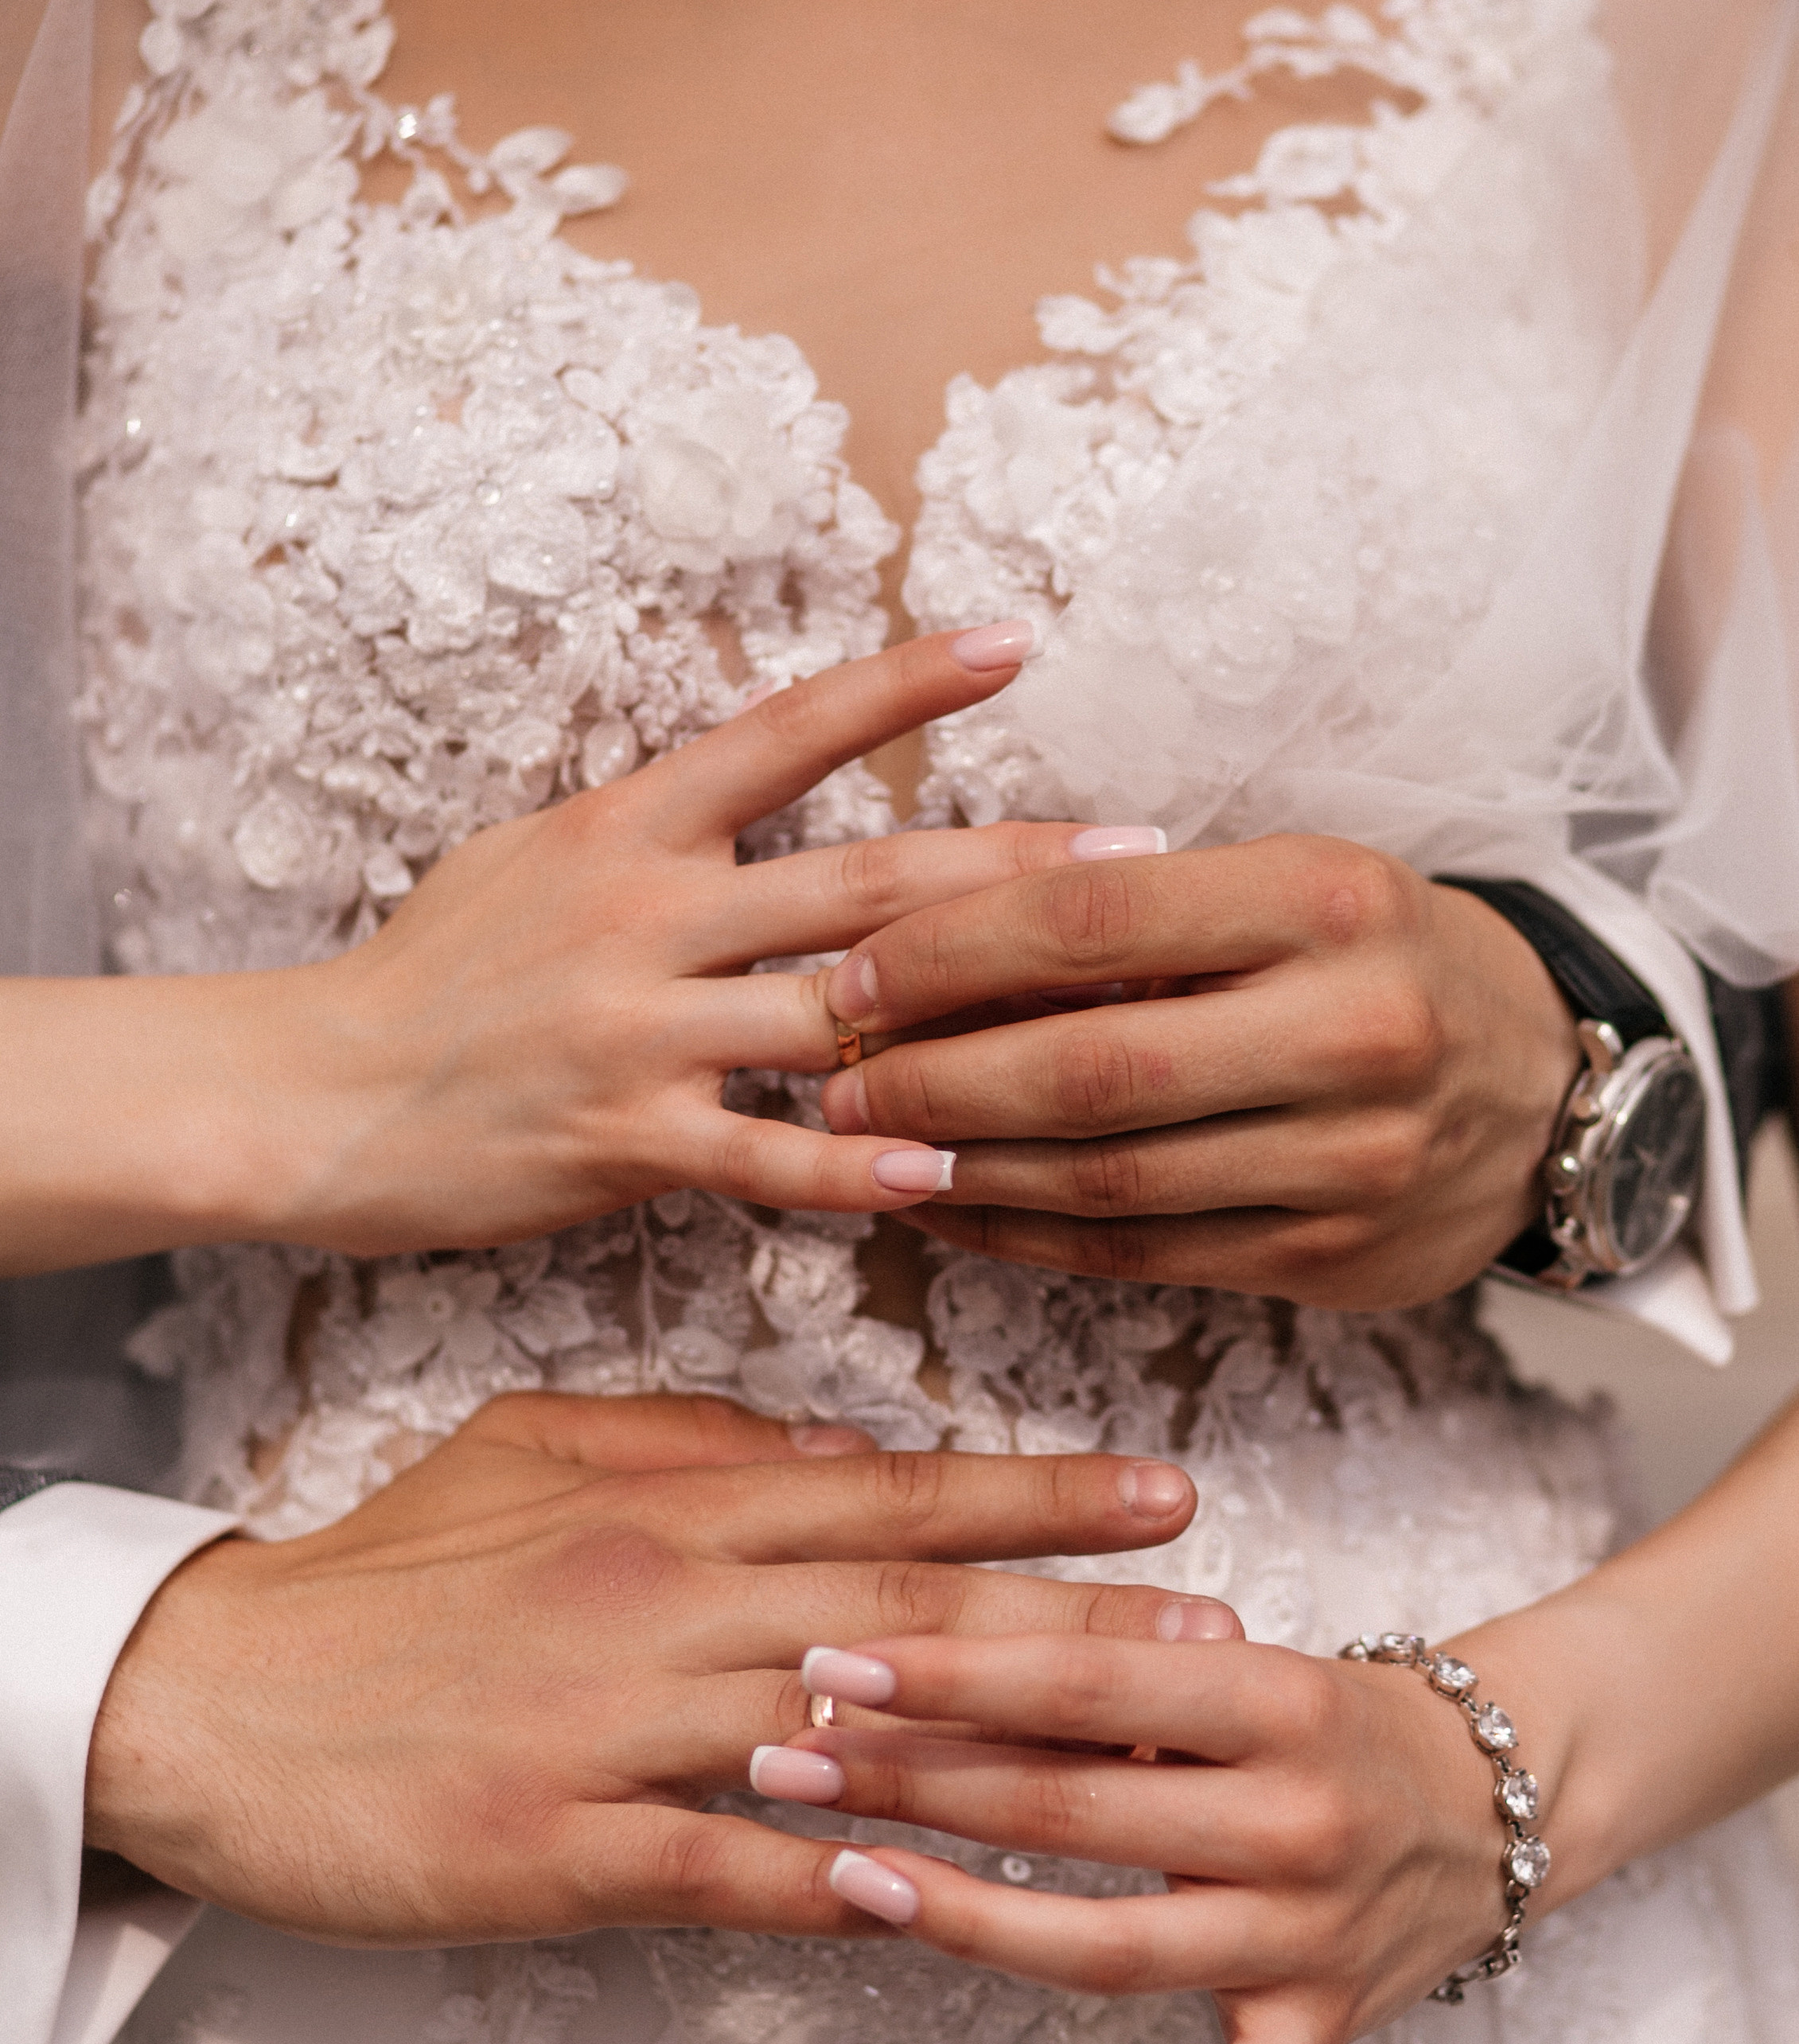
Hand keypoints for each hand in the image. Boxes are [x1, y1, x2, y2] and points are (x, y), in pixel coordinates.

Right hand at [0, 623, 1085, 1272]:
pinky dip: (864, 1170)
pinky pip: (771, 1160)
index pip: (787, 732)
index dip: (905, 685)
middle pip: (865, 882)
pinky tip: (956, 1172)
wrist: (312, 1093)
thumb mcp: (530, 858)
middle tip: (1141, 854)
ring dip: (978, 1022)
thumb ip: (653, 827)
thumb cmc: (430, 976)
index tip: (1017, 641)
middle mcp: (646, 914)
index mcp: (628, 826)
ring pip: (841, 1017)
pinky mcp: (624, 1140)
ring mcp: (639, 1030)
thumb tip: (750, 786)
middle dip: (1013, 869)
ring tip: (1100, 1021)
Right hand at [85, 1389, 1218, 1949]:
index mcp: (671, 1505)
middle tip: (1225, 1634)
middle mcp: (670, 1604)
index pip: (893, 1493)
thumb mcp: (530, 1452)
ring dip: (1013, 1756)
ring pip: (851, 1740)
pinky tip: (945, 1913)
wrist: (219, 1697)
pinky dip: (841, 1889)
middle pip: (916, 1612)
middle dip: (1082, 1623)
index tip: (1167, 1496)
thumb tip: (825, 1447)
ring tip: (1144, 1768)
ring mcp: (621, 1731)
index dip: (1041, 1498)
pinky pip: (732, 1873)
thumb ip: (686, 1441)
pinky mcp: (564, 1851)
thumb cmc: (389, 1573)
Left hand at [768, 1623, 1526, 2043]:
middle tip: (781, 1760)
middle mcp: (1299, 1820)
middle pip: (1076, 1812)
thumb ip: (1112, 1679)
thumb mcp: (1241, 1667)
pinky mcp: (1327, 2031)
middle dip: (913, 1784)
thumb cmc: (1325, 1719)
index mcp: (1278, 1701)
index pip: (1092, 1683)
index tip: (834, 1660)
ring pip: (1118, 1951)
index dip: (958, 1674)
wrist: (1505, 1797)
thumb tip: (918, 1679)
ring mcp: (1313, 1937)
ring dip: (972, 1922)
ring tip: (850, 1882)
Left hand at [818, 833, 1579, 1307]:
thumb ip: (1139, 920)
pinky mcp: (1330, 1259)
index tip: (852, 975)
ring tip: (870, 1154)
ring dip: (966, 1173)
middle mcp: (1350, 1031)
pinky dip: (1028, 1238)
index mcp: (1327, 900)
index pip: (1091, 923)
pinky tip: (953, 1215)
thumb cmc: (1375, 962)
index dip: (948, 953)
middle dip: (936, 1082)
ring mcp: (1349, 1161)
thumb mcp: (1288, 890)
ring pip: (1108, 1179)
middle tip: (837, 1083)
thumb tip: (929, 949)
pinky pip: (1142, 1255)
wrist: (1545, 1088)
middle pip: (1089, 1070)